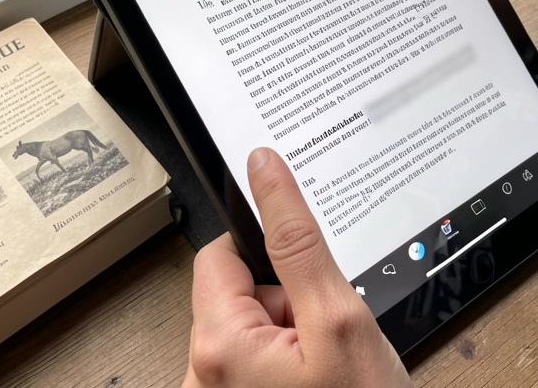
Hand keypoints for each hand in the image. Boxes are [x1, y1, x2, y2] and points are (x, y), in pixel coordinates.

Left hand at [182, 148, 411, 387]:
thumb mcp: (339, 316)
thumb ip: (296, 237)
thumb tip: (263, 170)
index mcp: (216, 347)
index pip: (219, 256)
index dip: (268, 255)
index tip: (302, 275)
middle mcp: (198, 380)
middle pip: (235, 296)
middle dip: (285, 303)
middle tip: (325, 337)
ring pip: (247, 331)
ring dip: (287, 335)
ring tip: (324, 368)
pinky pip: (250, 364)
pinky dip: (283, 363)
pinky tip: (315, 384)